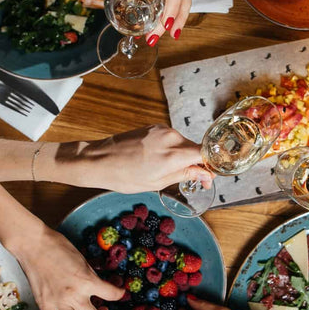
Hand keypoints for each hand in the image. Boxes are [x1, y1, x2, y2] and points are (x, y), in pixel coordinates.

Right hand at [9, 224, 123, 309]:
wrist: (33, 245)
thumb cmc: (58, 247)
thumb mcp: (83, 260)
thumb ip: (92, 277)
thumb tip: (101, 288)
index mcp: (86, 281)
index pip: (112, 295)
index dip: (119, 294)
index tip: (119, 294)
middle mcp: (74, 296)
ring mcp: (58, 303)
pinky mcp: (44, 305)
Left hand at [68, 126, 211, 192]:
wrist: (99, 160)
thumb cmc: (124, 176)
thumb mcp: (157, 182)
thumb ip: (185, 174)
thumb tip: (205, 175)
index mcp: (173, 154)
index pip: (205, 154)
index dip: (209, 166)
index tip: (207, 178)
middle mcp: (170, 137)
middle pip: (195, 147)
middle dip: (196, 162)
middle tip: (191, 178)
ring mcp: (161, 129)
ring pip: (183, 143)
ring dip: (182, 155)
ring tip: (168, 170)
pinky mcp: (153, 127)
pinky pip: (171, 138)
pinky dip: (171, 149)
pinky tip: (158, 160)